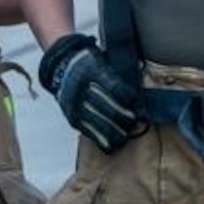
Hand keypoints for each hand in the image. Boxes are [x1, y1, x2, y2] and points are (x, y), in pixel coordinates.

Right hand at [39, 33, 142, 153]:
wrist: (61, 67)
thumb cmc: (90, 64)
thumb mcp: (102, 59)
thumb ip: (119, 71)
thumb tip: (142, 83)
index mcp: (91, 69)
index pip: (115, 88)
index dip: (131, 99)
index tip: (140, 107)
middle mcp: (80, 87)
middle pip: (108, 108)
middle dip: (125, 118)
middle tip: (136, 122)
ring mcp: (74, 104)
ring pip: (98, 123)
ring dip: (115, 132)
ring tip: (126, 135)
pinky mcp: (71, 117)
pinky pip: (88, 131)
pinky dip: (102, 140)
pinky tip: (112, 144)